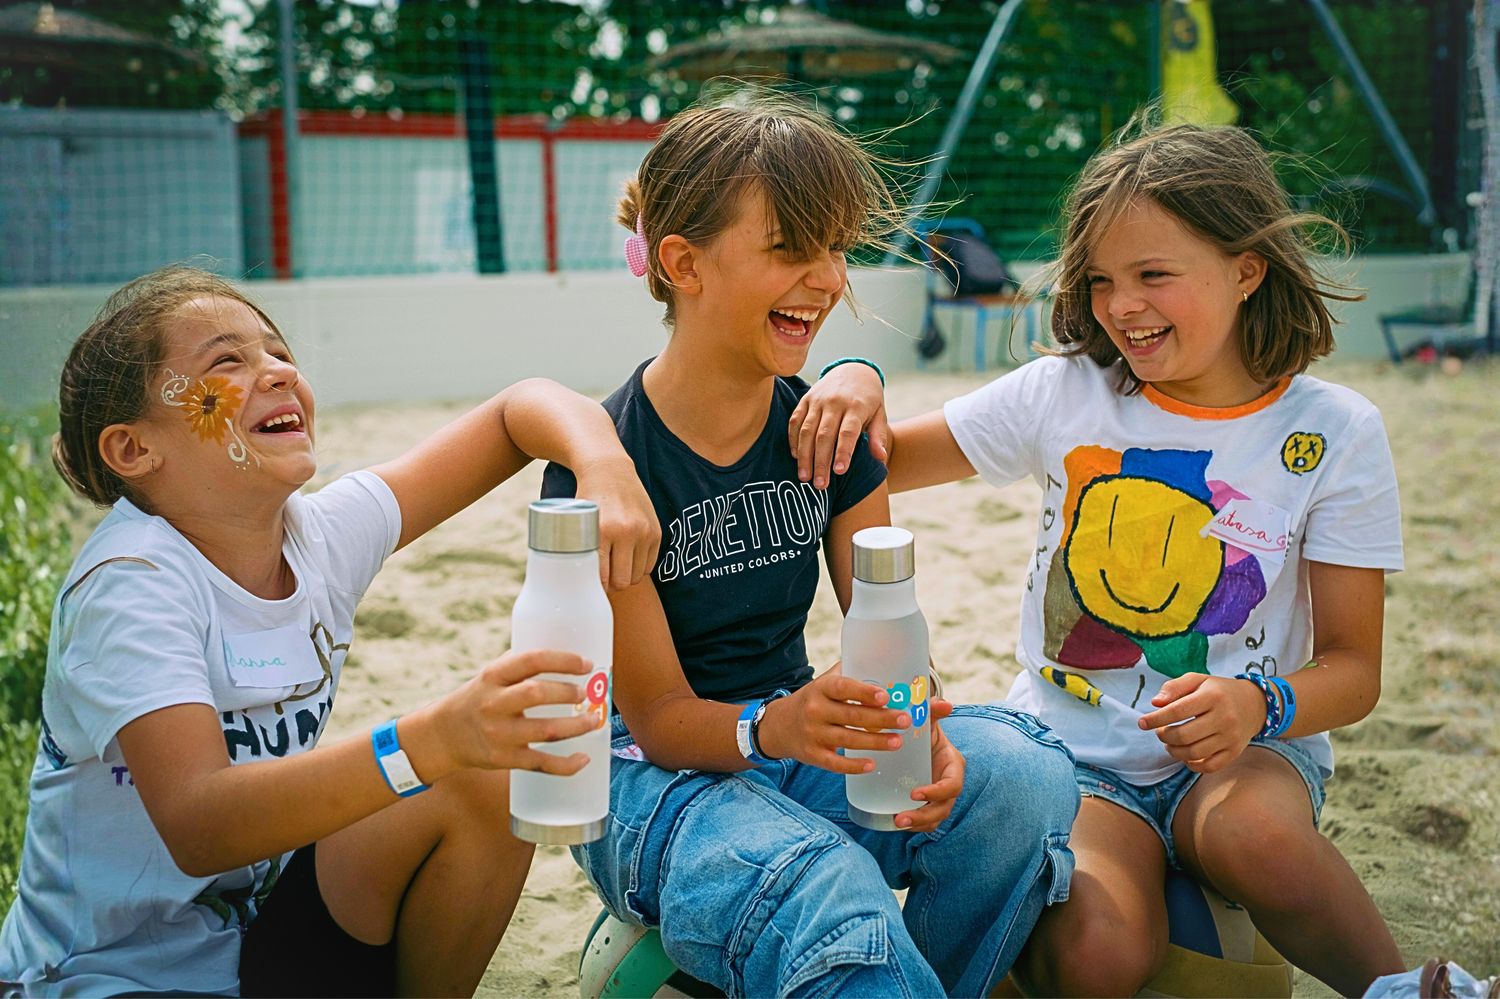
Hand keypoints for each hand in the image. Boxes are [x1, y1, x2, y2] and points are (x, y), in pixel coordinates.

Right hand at [417, 649, 602, 777]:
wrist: (442, 735)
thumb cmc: (477, 699)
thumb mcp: (490, 675)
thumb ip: (520, 665)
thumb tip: (565, 655)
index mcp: (493, 676)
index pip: (531, 660)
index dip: (563, 660)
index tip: (586, 663)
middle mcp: (494, 703)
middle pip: (537, 694)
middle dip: (568, 692)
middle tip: (586, 693)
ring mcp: (499, 734)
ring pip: (545, 730)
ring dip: (576, 726)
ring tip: (593, 720)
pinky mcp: (504, 759)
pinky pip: (541, 763)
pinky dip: (566, 765)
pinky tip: (584, 759)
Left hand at [577, 456, 660, 590]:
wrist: (610, 471)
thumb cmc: (589, 500)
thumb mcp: (578, 523)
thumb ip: (580, 551)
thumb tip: (577, 584)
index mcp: (602, 531)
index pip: (602, 577)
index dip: (597, 587)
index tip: (591, 588)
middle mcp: (626, 531)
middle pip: (622, 581)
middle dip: (612, 585)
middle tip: (603, 579)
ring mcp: (644, 532)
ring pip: (636, 576)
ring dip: (626, 575)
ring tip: (615, 567)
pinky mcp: (656, 532)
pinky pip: (649, 566)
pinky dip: (638, 567)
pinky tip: (628, 558)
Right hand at [755, 664, 911, 773]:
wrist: (778, 726)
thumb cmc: (813, 700)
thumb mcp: (824, 682)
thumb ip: (849, 673)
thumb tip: (884, 660)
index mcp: (821, 688)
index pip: (843, 687)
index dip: (864, 692)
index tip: (885, 695)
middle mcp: (815, 710)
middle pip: (852, 715)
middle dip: (881, 718)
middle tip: (905, 720)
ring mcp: (812, 734)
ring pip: (848, 739)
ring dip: (875, 742)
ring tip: (898, 742)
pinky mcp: (812, 755)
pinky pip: (835, 763)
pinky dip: (853, 766)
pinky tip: (872, 765)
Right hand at [788, 362, 888, 488]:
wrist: (852, 371)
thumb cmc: (868, 399)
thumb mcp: (879, 414)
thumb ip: (878, 436)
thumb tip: (880, 458)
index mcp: (856, 406)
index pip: (848, 432)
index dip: (843, 452)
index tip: (839, 472)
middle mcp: (835, 402)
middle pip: (825, 435)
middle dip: (821, 461)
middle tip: (819, 484)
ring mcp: (817, 400)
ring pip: (807, 430)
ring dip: (804, 455)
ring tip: (804, 477)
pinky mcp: (805, 400)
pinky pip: (795, 421)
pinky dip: (793, 439)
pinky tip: (796, 457)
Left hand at [897, 701, 963, 831]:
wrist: (919, 738)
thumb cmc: (924, 729)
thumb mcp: (928, 721)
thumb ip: (933, 712)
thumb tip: (944, 703)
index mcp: (953, 766)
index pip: (952, 785)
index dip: (936, 792)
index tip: (914, 793)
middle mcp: (949, 784)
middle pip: (943, 808)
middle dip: (923, 816)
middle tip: (899, 818)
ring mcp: (940, 797)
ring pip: (935, 818)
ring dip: (917, 824)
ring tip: (895, 822)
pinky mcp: (928, 804)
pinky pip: (926, 821)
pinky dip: (914, 826)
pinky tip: (894, 823)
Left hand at [1136, 673, 1266, 773]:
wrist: (1255, 704)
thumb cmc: (1218, 691)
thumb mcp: (1197, 680)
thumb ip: (1174, 687)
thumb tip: (1155, 703)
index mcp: (1212, 697)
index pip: (1177, 711)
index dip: (1155, 719)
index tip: (1142, 722)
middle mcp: (1224, 718)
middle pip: (1184, 735)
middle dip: (1164, 736)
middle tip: (1160, 732)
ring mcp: (1230, 738)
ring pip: (1194, 753)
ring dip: (1174, 751)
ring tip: (1169, 743)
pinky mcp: (1234, 752)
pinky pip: (1209, 766)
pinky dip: (1192, 765)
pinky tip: (1185, 755)